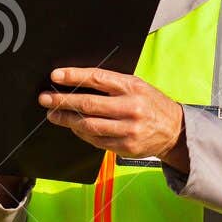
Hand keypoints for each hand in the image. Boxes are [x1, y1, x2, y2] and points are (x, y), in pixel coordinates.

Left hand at [39, 67, 187, 169]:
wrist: (175, 130)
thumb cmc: (151, 104)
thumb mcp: (137, 85)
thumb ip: (112, 84)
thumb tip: (78, 83)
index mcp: (132, 87)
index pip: (97, 78)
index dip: (74, 76)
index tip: (56, 76)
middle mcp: (130, 108)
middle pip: (88, 104)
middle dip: (62, 101)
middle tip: (46, 99)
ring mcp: (128, 129)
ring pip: (88, 125)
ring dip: (67, 119)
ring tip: (53, 114)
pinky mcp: (125, 146)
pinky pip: (95, 140)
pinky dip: (81, 133)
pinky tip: (73, 127)